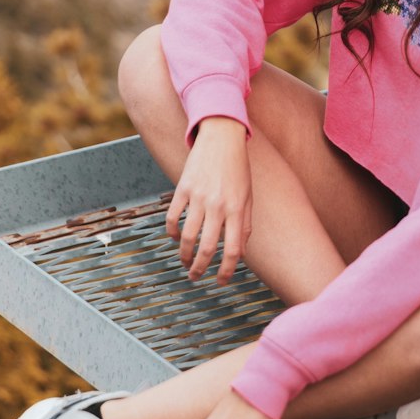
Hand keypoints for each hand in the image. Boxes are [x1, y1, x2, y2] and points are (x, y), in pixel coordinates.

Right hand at [166, 116, 251, 282]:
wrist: (222, 137)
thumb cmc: (238, 169)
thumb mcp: (248, 196)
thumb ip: (245, 225)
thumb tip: (239, 253)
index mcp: (237, 209)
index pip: (232, 250)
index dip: (226, 271)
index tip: (221, 281)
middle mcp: (217, 205)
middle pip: (206, 248)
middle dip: (199, 268)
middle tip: (196, 277)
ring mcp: (198, 197)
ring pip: (186, 236)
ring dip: (184, 255)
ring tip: (185, 262)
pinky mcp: (182, 188)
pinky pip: (173, 217)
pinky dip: (172, 232)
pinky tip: (175, 238)